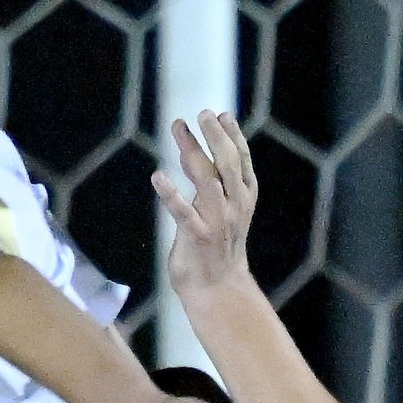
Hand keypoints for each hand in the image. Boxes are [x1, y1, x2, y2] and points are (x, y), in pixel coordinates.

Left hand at [152, 112, 261, 297]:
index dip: (233, 136)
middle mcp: (235, 207)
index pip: (242, 161)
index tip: (222, 114)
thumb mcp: (219, 209)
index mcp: (244, 199)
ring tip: (179, 127)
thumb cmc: (216, 245)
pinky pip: (183, 213)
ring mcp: (218, 222)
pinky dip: (170, 195)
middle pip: (227, 164)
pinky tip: (158, 176)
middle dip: (216, 136)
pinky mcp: (198, 237)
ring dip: (193, 151)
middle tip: (203, 113)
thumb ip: (207, 181)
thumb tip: (190, 149)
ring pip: (207, 180)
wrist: (218, 289)